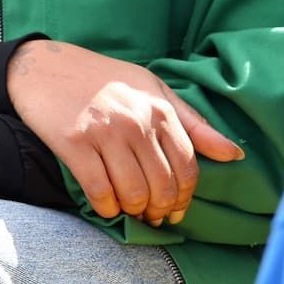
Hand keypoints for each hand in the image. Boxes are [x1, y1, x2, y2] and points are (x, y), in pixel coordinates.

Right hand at [6, 40, 242, 225]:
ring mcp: (105, 133)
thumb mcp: (155, 90)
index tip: (179, 208)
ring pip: (133, 193)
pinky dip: (108, 208)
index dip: (186, 196)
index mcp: (161, 109)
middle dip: (162, 209)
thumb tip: (235, 154)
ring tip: (133, 212)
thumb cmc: (107, 79)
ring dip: (136, 212)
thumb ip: (194, 124)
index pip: (187, 166)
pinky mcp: (74, 145)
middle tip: (155, 216)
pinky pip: (100, 192)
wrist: (48, 67)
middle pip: (163, 185)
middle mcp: (137, 122)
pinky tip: (109, 206)